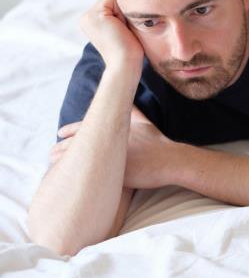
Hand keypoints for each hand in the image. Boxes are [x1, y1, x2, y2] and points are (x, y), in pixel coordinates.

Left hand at [52, 108, 176, 188]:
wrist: (169, 159)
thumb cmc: (158, 141)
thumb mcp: (145, 121)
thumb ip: (134, 110)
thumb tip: (129, 97)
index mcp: (111, 127)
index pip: (84, 126)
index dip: (70, 130)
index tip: (59, 132)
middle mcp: (107, 140)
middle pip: (78, 142)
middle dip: (62, 148)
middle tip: (50, 153)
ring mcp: (107, 157)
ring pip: (79, 158)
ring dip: (64, 161)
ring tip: (53, 165)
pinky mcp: (110, 173)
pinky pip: (87, 174)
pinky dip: (75, 175)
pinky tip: (66, 179)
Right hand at [80, 0, 143, 71]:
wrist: (125, 64)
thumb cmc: (129, 51)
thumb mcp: (122, 28)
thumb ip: (119, 14)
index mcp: (91, 22)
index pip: (111, 4)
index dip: (123, 13)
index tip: (124, 31)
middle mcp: (86, 18)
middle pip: (112, 0)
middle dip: (123, 12)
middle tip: (123, 31)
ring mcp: (88, 16)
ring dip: (123, 12)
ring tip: (122, 30)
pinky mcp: (96, 14)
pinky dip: (123, 12)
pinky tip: (121, 27)